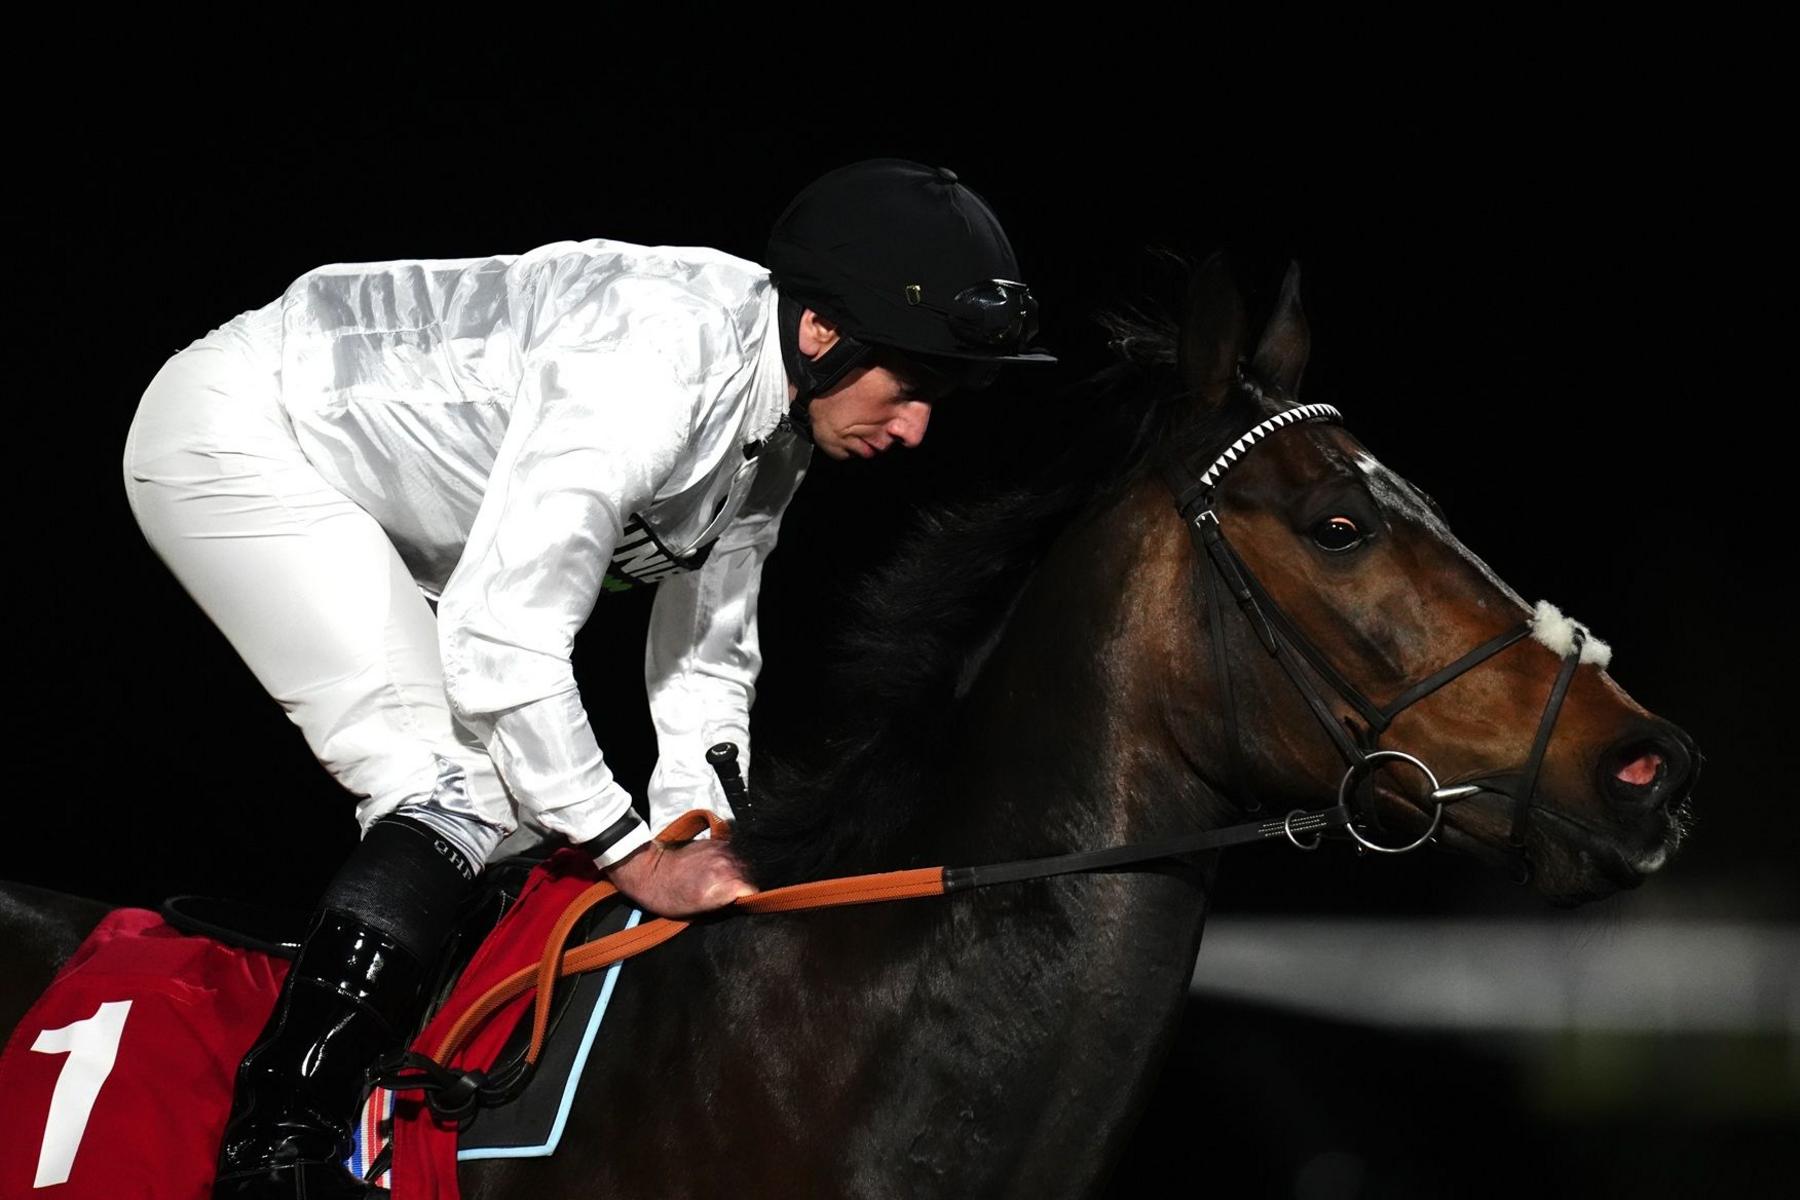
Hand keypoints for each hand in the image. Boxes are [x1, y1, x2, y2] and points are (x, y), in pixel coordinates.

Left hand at [604, 839, 756, 917]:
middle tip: (732, 894)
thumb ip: (723, 908)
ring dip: (739, 872)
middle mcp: (727, 866)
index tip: (742, 904)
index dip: (750, 900)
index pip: (754, 892)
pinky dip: (731, 861)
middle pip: (751, 876)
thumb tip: (739, 905)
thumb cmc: (667, 897)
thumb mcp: (696, 913)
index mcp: (723, 887)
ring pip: (745, 863)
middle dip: (745, 886)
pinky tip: (719, 869)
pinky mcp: (716, 842)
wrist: (649, 869)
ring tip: (725, 881)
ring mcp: (723, 851)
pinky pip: (734, 852)